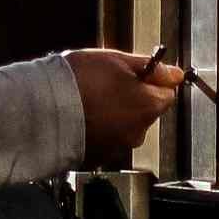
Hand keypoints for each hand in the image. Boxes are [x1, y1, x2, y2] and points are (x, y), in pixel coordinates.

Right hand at [69, 45, 192, 161]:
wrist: (43, 110)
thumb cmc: (79, 81)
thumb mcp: (115, 60)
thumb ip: (149, 67)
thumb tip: (174, 73)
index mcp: (148, 106)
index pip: (167, 93)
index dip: (152, 80)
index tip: (136, 73)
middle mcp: (138, 132)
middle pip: (146, 112)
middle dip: (133, 98)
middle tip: (107, 83)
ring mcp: (118, 148)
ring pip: (126, 127)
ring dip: (116, 115)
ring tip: (90, 101)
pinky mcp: (99, 158)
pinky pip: (107, 141)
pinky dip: (100, 130)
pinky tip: (83, 117)